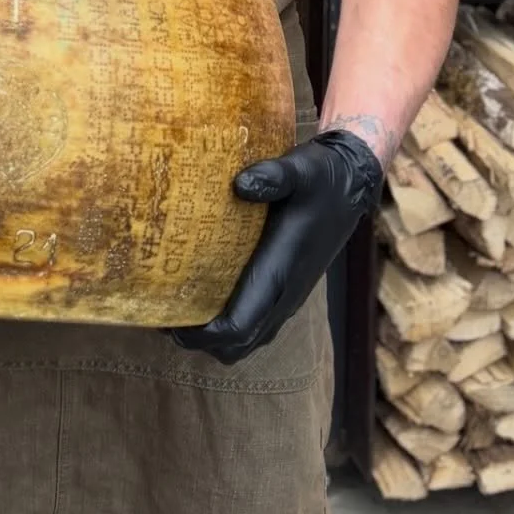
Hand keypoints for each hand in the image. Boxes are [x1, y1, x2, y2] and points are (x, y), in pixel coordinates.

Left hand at [172, 128, 382, 365]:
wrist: (351, 185)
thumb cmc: (321, 178)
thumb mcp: (300, 168)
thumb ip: (273, 175)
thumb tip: (239, 184)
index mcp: (281, 272)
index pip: (240, 325)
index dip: (203, 333)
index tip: (169, 322)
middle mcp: (285, 294)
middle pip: (238, 344)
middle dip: (199, 341)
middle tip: (162, 317)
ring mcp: (287, 296)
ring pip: (248, 340)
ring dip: (215, 338)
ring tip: (178, 310)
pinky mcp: (287, 290)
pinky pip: (256, 325)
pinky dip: (229, 326)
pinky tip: (206, 296)